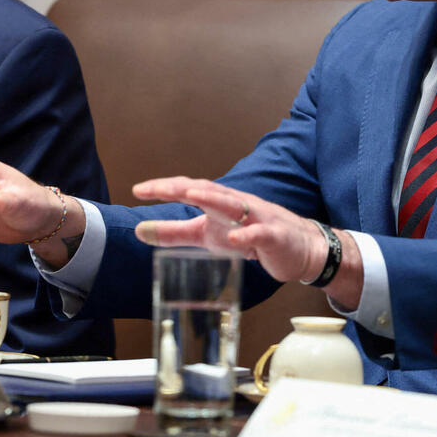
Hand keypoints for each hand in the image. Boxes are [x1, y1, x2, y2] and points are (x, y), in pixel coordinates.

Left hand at [131, 177, 328, 283]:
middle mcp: (235, 204)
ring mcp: (256, 218)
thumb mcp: (207, 236)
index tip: (137, 190)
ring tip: (191, 195)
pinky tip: (234, 238)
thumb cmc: (249, 237)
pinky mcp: (274, 236)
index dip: (164, 188)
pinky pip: (259, 234)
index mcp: (217, 202)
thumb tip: (138, 231)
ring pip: (233, 204)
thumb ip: (175, 232)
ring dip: (212, 198)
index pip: (188, 188)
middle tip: (154, 188)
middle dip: (181, 187)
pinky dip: (246, 234)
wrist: (299, 249)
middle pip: (207, 190)